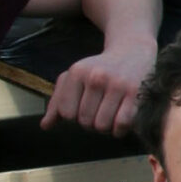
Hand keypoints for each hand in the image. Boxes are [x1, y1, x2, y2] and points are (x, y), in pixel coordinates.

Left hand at [41, 36, 157, 135]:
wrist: (133, 51)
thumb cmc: (100, 69)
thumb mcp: (75, 78)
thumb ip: (58, 101)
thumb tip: (45, 125)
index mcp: (77, 72)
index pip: (66, 113)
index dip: (74, 117)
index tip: (82, 109)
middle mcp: (95, 77)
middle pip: (84, 122)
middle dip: (91, 123)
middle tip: (98, 112)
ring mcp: (117, 84)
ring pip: (102, 126)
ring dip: (105, 128)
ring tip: (109, 116)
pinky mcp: (135, 92)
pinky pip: (122, 124)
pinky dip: (119, 130)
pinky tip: (120, 122)